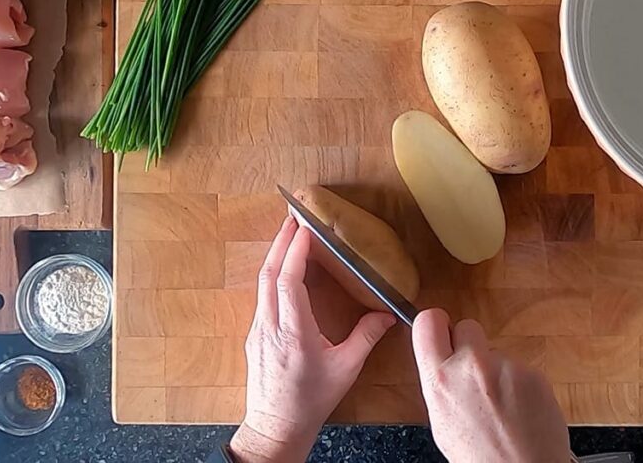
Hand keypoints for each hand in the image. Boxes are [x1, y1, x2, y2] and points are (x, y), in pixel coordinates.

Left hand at [230, 217, 396, 462]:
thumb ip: (366, 337)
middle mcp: (270, 327)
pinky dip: (272, 274)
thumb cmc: (311, 400)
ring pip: (261, 284)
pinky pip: (261, 296)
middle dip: (281, 242)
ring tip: (288, 234)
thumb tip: (388, 315)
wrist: (276, 426)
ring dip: (275, 256)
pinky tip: (283, 268)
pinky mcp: (255, 336)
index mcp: (294, 333)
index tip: (305, 229)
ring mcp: (258, 330)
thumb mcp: (346, 369)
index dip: (295, 252)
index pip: (288, 282)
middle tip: (293, 217)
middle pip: (269, 274)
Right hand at [412, 309, 569, 462]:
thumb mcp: (442, 421)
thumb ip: (442, 383)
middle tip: (474, 372)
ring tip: (501, 406)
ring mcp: (506, 367)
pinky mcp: (533, 373)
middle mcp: (472, 367)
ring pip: (497, 351)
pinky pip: (520, 368)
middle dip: (469, 345)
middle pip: (467, 326)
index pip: (427, 321)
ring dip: (498, 370)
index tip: (442, 332)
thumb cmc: (482, 459)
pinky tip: (519, 409)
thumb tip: (443, 363)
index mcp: (441, 380)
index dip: (435, 325)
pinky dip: (520, 384)